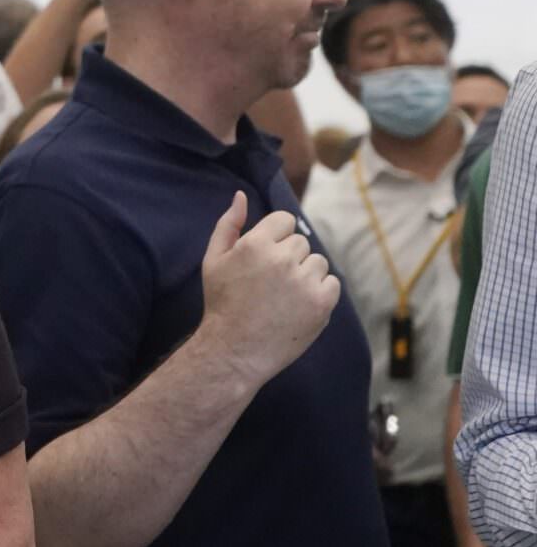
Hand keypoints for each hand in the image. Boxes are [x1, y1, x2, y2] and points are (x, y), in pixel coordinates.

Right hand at [197, 193, 339, 386]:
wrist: (235, 350)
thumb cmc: (222, 303)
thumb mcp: (213, 261)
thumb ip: (228, 225)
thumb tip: (241, 195)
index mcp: (255, 244)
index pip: (285, 221)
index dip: (275, 238)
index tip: (265, 260)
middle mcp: (282, 259)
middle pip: (301, 243)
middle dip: (288, 259)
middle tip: (269, 284)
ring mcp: (304, 281)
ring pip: (317, 262)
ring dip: (305, 275)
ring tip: (283, 297)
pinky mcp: (321, 302)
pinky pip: (331, 283)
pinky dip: (318, 293)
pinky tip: (297, 306)